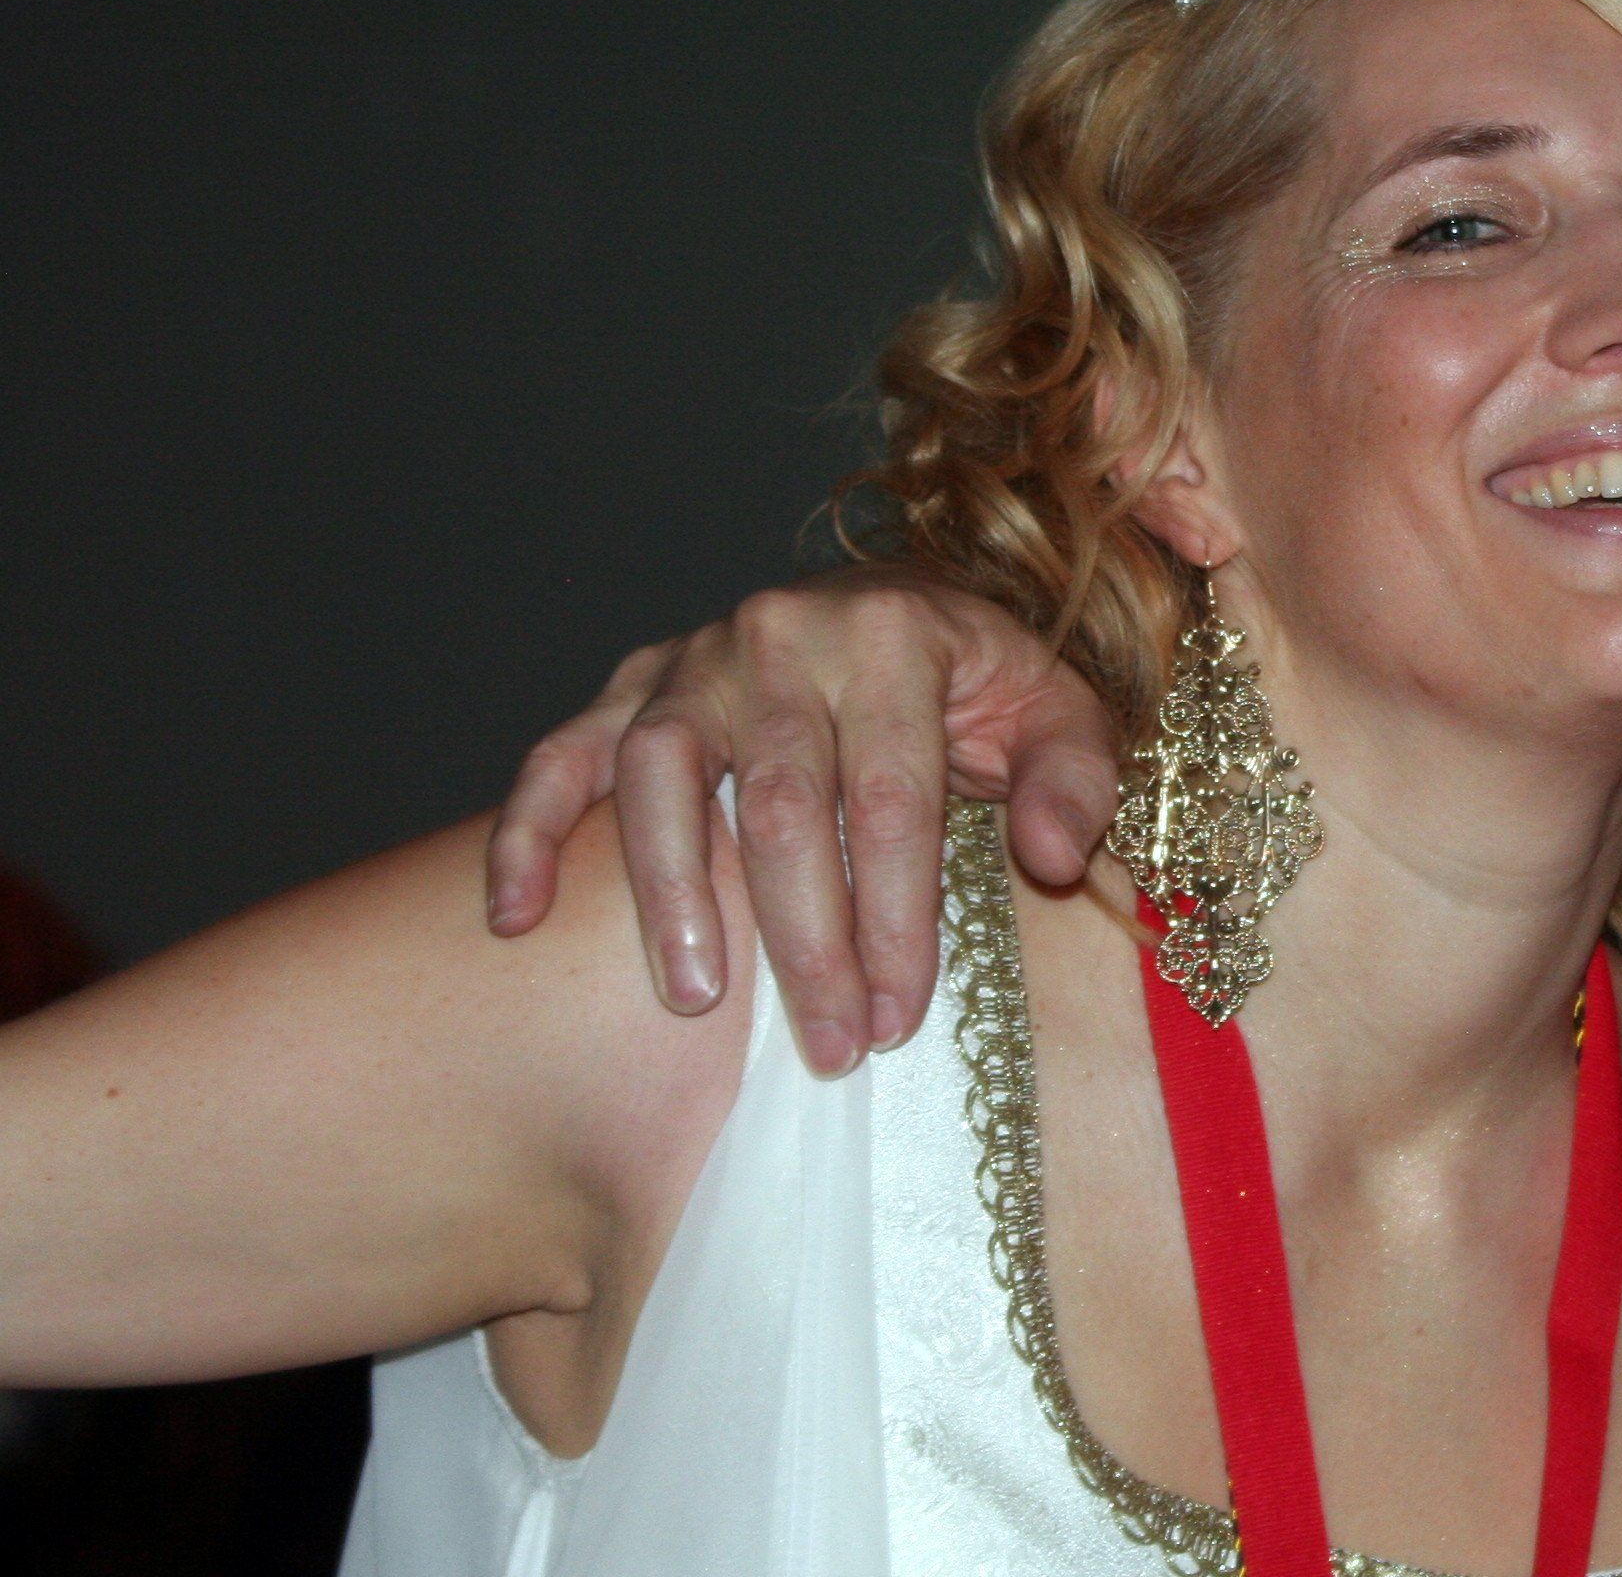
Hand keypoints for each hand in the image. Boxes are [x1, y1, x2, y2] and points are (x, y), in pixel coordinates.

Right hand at [483, 566, 1118, 1072]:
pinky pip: (561, 753)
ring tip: (694, 998)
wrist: (907, 608)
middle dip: (807, 938)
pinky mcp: (631, 681)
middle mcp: (785, 633)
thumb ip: (1074, 778)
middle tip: (828, 1046)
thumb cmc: (984, 686)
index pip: (892, 796)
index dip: (896, 914)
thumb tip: (1046, 854)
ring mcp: (697, 656)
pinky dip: (526, 830)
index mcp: (896, 634)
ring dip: (671, 892)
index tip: (898, 1015)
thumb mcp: (1059, 712)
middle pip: (782, 802)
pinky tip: (513, 918)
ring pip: (662, 773)